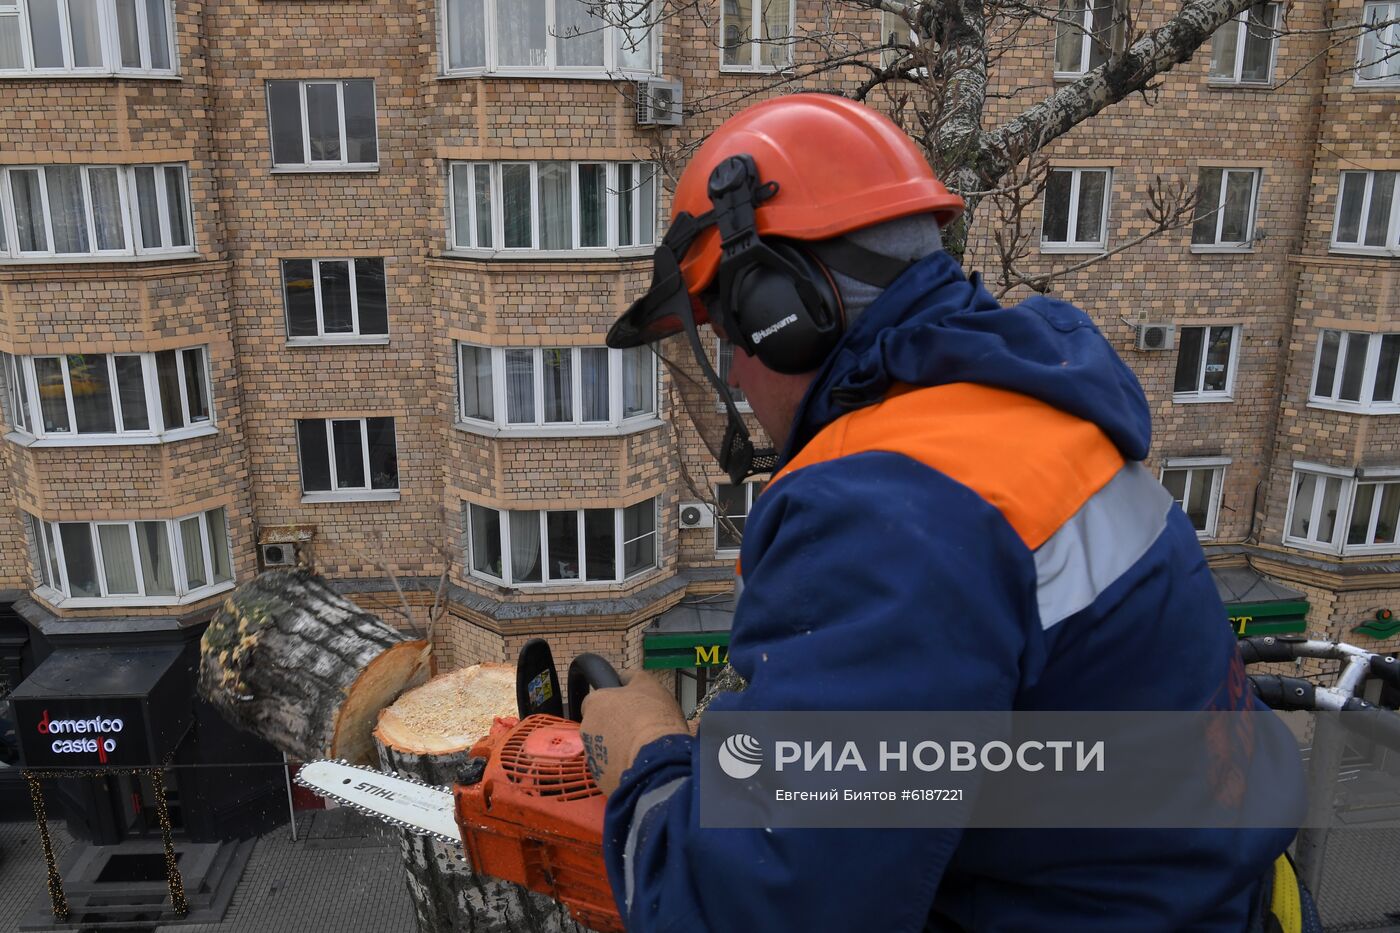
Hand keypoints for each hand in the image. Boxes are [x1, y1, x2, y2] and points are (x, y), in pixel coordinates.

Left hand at [579, 670, 688, 795]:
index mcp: (594, 703)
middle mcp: (586, 729)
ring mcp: (592, 756)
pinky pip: (610, 769)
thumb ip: (633, 678)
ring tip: (641, 749)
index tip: (628, 708)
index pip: (595, 700)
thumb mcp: (650, 685)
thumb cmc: (653, 716)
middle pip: (599, 725)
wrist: (658, 760)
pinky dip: (621, 767)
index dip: (613, 703)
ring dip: (617, 748)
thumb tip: (624, 677)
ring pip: (603, 749)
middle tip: (637, 728)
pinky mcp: (600, 779)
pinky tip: (638, 765)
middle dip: (613, 727)